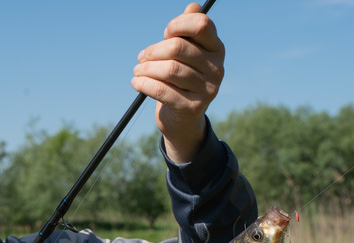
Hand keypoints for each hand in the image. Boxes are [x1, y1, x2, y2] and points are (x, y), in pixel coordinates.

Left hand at [131, 2, 224, 163]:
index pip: (201, 25)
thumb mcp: (186, 54)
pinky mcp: (192, 107)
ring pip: (169, 70)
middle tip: (141, 57)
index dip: (177, 25)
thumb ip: (187, 31)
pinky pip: (162, 90)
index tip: (165, 34)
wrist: (183, 119)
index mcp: (216, 49)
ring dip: (146, 69)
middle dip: (154, 51)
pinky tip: (136, 82)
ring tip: (137, 71)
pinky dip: (144, 84)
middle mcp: (217, 68)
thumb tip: (192, 7)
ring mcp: (207, 90)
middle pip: (178, 48)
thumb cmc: (181, 79)